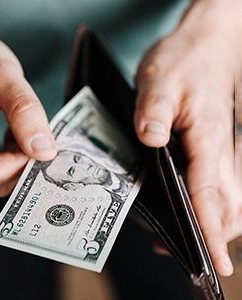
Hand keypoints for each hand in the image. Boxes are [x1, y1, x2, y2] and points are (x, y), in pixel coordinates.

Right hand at [0, 2, 56, 195]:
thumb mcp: (1, 75)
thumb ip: (25, 112)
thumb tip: (44, 151)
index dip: (17, 167)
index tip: (39, 147)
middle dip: (20, 165)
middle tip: (39, 140)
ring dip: (17, 160)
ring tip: (24, 131)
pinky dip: (9, 156)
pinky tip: (15, 135)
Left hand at [134, 0, 241, 275]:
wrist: (204, 46)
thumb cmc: (184, 60)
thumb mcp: (160, 80)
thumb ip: (154, 110)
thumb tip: (150, 140)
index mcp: (209, 138)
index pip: (211, 194)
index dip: (212, 230)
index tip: (213, 264)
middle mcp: (219, 150)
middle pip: (227, 204)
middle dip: (212, 235)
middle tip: (186, 257)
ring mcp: (218, 149)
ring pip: (224, 196)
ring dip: (209, 222)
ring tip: (178, 240)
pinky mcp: (210, 146)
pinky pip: (214, 182)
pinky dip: (204, 202)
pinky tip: (181, 205)